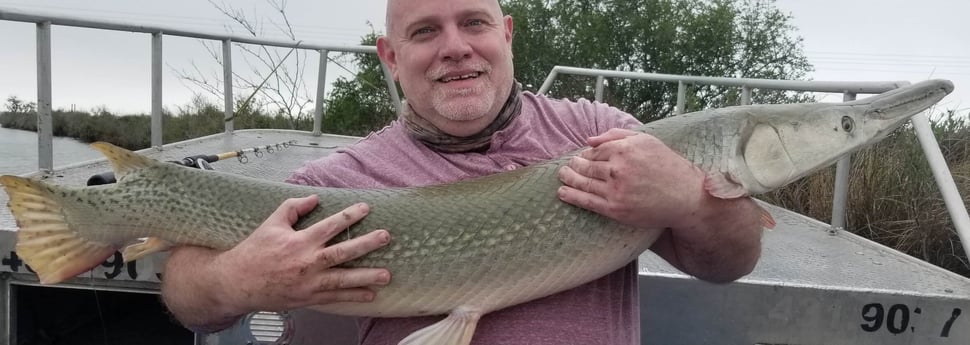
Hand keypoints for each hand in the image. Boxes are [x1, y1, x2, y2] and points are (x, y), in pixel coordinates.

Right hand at [212, 195, 390, 312]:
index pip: (330, 225)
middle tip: (385, 237)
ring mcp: (309, 282)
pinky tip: (370, 294)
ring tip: (387, 274)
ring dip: (367, 277)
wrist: (238, 283)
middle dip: (367, 244)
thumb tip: (314, 198)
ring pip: (343, 279)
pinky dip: (353, 297)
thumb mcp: (271, 224)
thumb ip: (293, 208)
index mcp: (300, 241)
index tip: (365, 208)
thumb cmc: (254, 252)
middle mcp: (308, 262)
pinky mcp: (308, 297)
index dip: (349, 216)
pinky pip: (335, 298)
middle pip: (343, 252)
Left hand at [556, 128, 706, 228]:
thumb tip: (589, 141)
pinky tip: (563, 193)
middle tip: (567, 166)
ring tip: (562, 176)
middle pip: (586, 166)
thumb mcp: (646, 140)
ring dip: (569, 178)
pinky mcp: (615, 209)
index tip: (583, 156)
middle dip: (574, 165)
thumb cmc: (667, 166)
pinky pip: (588, 201)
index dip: (587, 154)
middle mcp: (618, 168)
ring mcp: (615, 190)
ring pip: (584, 182)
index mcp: (625, 149)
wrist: (685, 196)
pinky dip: (572, 196)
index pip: (595, 150)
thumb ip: (616, 135)